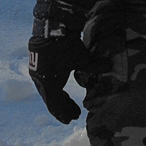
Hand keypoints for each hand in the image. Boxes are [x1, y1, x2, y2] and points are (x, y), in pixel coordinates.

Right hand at [28, 0, 88, 123]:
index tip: (72, 119)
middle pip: (51, 100)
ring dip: (59, 97)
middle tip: (74, 113)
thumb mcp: (82, 58)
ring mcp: (36, 73)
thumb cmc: (66, 45)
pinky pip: (45, 82)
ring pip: (47, 91)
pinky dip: (54, 87)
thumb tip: (109, 68)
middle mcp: (40, 81)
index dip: (64, 113)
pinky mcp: (36, 65)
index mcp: (49, 84)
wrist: (51, 26)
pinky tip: (61, 86)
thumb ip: (94, 67)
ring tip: (69, 101)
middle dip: (63, 107)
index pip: (55, 105)